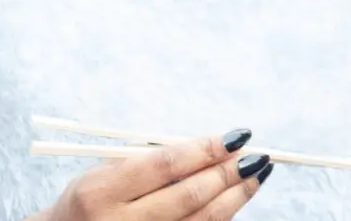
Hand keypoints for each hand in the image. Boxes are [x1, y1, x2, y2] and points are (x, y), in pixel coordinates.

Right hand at [42, 130, 271, 220]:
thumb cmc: (92, 201)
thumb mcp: (103, 174)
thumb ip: (149, 159)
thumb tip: (210, 144)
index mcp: (100, 192)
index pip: (164, 166)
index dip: (205, 150)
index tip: (237, 137)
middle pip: (188, 196)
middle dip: (229, 173)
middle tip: (257, 155)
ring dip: (237, 196)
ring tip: (257, 174)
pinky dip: (222, 216)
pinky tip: (236, 199)